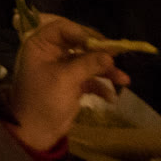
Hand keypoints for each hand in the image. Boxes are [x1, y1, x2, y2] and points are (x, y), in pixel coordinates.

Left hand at [6, 16, 131, 151]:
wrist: (35, 133)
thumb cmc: (43, 100)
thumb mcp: (65, 79)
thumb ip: (88, 64)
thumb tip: (110, 54)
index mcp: (41, 45)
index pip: (63, 28)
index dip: (83, 33)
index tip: (102, 44)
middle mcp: (51, 52)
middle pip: (80, 43)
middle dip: (100, 52)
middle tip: (118, 57)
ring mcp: (63, 68)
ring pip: (88, 61)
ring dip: (106, 70)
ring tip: (124, 80)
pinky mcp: (72, 84)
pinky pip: (90, 78)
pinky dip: (101, 86)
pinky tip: (111, 97)